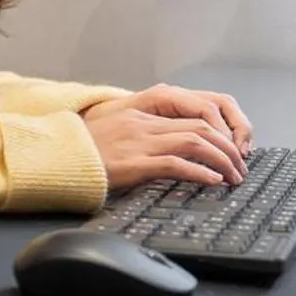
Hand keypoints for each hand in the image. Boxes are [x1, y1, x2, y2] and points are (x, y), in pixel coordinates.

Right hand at [81, 85, 253, 190]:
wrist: (56, 157)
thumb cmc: (82, 149)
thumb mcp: (114, 133)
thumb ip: (141, 135)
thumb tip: (173, 151)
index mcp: (140, 113)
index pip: (194, 113)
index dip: (220, 131)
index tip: (230, 149)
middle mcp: (143, 123)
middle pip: (201, 126)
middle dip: (228, 147)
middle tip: (240, 167)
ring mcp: (139, 141)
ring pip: (196, 141)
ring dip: (222, 160)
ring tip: (233, 177)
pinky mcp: (134, 162)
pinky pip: (176, 163)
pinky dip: (200, 172)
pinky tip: (212, 182)